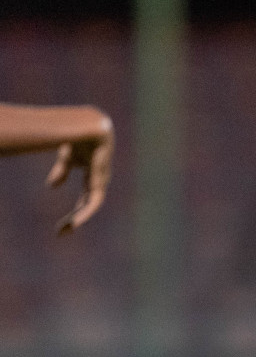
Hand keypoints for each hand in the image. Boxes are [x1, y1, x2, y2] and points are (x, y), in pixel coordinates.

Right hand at [48, 111, 112, 233]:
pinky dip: (85, 211)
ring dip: (79, 217)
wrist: (87, 124)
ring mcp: (102, 179)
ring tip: (67, 228)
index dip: (77, 210)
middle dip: (75, 218)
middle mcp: (100, 179)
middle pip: (89, 204)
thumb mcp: (67, 157)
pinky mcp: (101, 178)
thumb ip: (62, 171)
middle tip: (60, 232)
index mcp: (94, 175)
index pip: (87, 197)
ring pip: (92, 205)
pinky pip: (94, 199)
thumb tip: (51, 187)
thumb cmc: (77, 136)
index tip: (63, 224)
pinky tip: (76, 221)